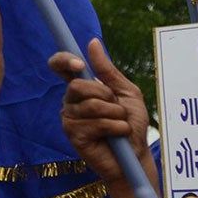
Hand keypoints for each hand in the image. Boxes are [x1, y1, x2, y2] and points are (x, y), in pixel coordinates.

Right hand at [54, 38, 148, 184]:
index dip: (64, 60)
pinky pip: (96, 123)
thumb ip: (108, 70)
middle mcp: (71, 101)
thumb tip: (92, 41)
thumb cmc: (132, 125)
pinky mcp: (73, 135)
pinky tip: (117, 136)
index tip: (79, 64)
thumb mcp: (126, 92)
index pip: (60, 66)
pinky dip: (116, 128)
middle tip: (117, 108)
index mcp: (81, 88)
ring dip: (116, 114)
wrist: (136, 155)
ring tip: (119, 125)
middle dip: (105, 95)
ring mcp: (69, 118)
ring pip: (91, 105)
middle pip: (78, 85)